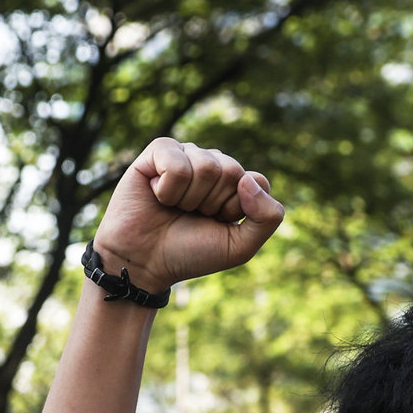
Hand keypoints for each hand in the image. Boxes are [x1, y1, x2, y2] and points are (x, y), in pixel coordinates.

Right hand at [90, 137, 284, 290]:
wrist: (144, 262)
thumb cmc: (190, 252)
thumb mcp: (240, 246)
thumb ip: (268, 218)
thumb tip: (249, 178)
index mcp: (234, 183)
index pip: (256, 180)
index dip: (236, 208)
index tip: (217, 222)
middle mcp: (213, 164)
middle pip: (232, 171)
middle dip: (212, 203)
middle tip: (191, 215)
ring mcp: (187, 154)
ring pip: (207, 166)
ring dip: (189, 198)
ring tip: (173, 206)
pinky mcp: (159, 150)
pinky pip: (177, 163)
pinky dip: (168, 189)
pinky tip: (156, 194)